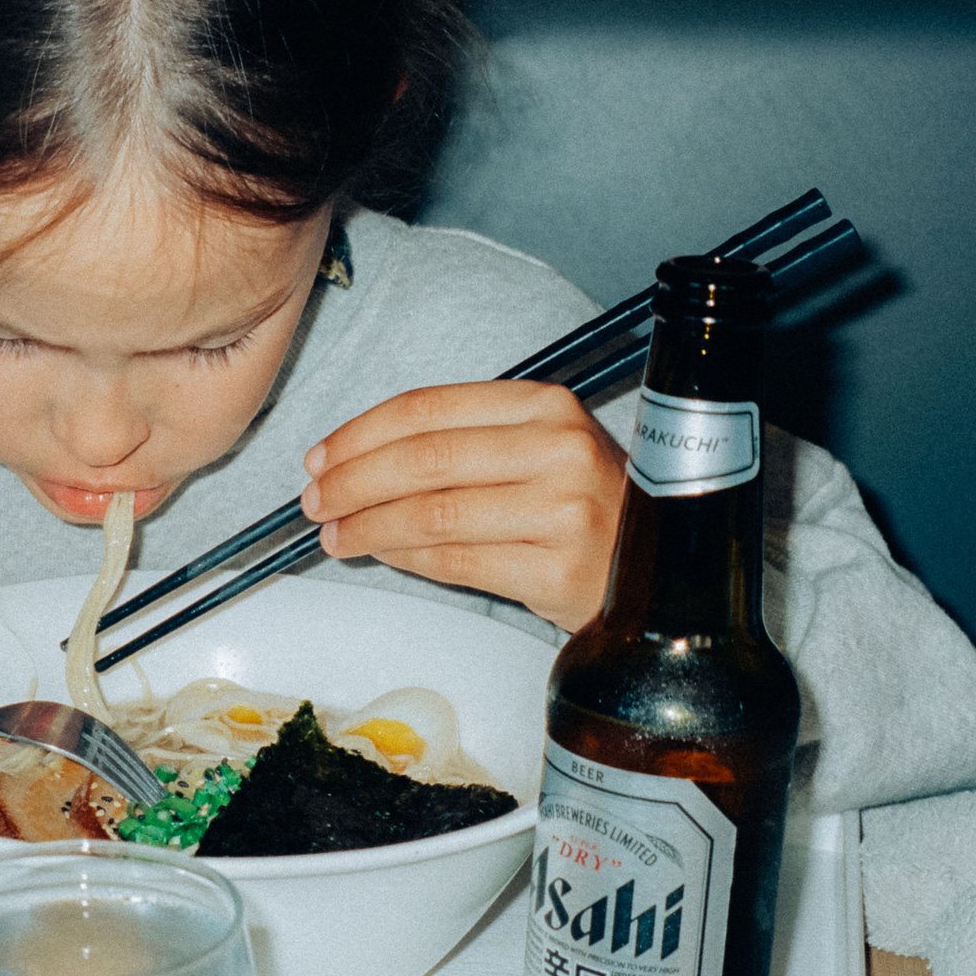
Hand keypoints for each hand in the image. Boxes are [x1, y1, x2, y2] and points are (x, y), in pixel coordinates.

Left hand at [301, 381, 623, 631]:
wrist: (660, 568)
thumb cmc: (585, 508)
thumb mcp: (538, 452)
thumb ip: (464, 446)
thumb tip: (358, 464)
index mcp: (546, 406)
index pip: (431, 409)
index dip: (362, 433)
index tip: (321, 457)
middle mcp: (558, 450)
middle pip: (425, 459)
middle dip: (353, 481)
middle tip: (315, 501)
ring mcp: (561, 511)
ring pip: (433, 514)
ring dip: (369, 526)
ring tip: (335, 535)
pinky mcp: (555, 569)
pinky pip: (456, 562)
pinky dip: (405, 558)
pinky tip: (379, 554)